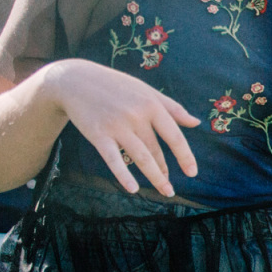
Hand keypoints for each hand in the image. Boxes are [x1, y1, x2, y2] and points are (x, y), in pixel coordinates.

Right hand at [48, 60, 199, 195]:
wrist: (75, 80)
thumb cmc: (116, 86)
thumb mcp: (146, 91)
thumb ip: (172, 108)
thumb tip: (196, 123)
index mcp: (151, 105)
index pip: (174, 136)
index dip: (185, 156)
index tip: (192, 172)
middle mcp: (136, 116)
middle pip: (156, 150)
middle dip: (164, 171)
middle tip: (170, 189)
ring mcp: (116, 126)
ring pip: (141, 157)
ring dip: (154, 177)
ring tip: (164, 190)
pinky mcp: (98, 135)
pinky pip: (113, 159)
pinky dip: (123, 175)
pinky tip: (133, 189)